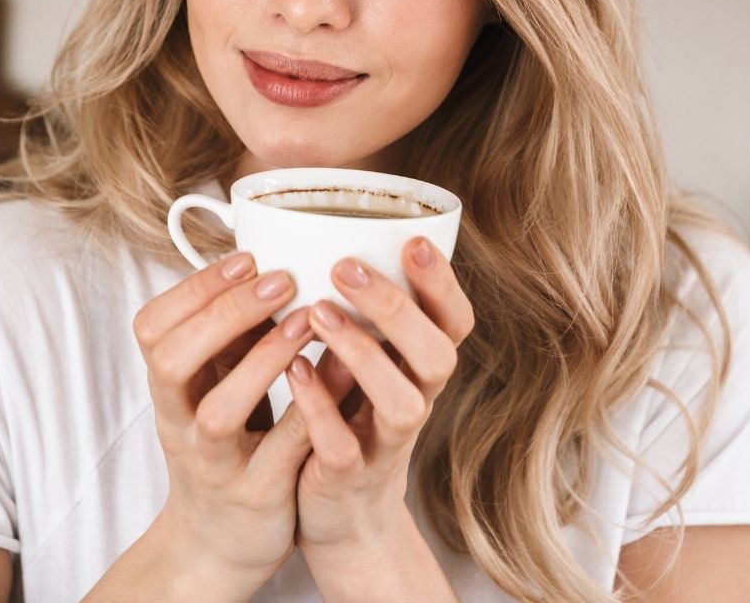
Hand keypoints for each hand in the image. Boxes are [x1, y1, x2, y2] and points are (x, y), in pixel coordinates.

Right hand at [132, 250, 316, 585]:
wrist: (218, 543)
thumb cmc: (224, 447)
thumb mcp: (212, 388)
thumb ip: (228, 337)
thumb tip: (265, 262)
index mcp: (168, 389)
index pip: (152, 328)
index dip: (193, 289)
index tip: (245, 257)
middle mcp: (179, 423)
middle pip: (172, 362)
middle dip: (224, 313)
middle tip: (279, 279)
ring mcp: (214, 463)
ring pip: (218, 412)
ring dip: (261, 360)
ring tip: (308, 320)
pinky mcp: (256, 495)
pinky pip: (279, 451)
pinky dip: (307, 411)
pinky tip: (341, 375)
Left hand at [285, 236, 474, 554]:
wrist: (342, 516)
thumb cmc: (350, 418)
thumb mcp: (366, 362)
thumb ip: (360, 313)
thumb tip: (326, 233)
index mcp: (420, 367)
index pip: (455, 320)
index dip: (442, 283)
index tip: (413, 240)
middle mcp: (416, 401)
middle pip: (437, 355)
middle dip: (396, 308)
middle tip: (346, 266)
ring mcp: (386, 443)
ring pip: (402, 403)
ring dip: (362, 354)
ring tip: (316, 313)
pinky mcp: (350, 477)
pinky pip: (343, 446)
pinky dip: (320, 407)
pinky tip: (294, 371)